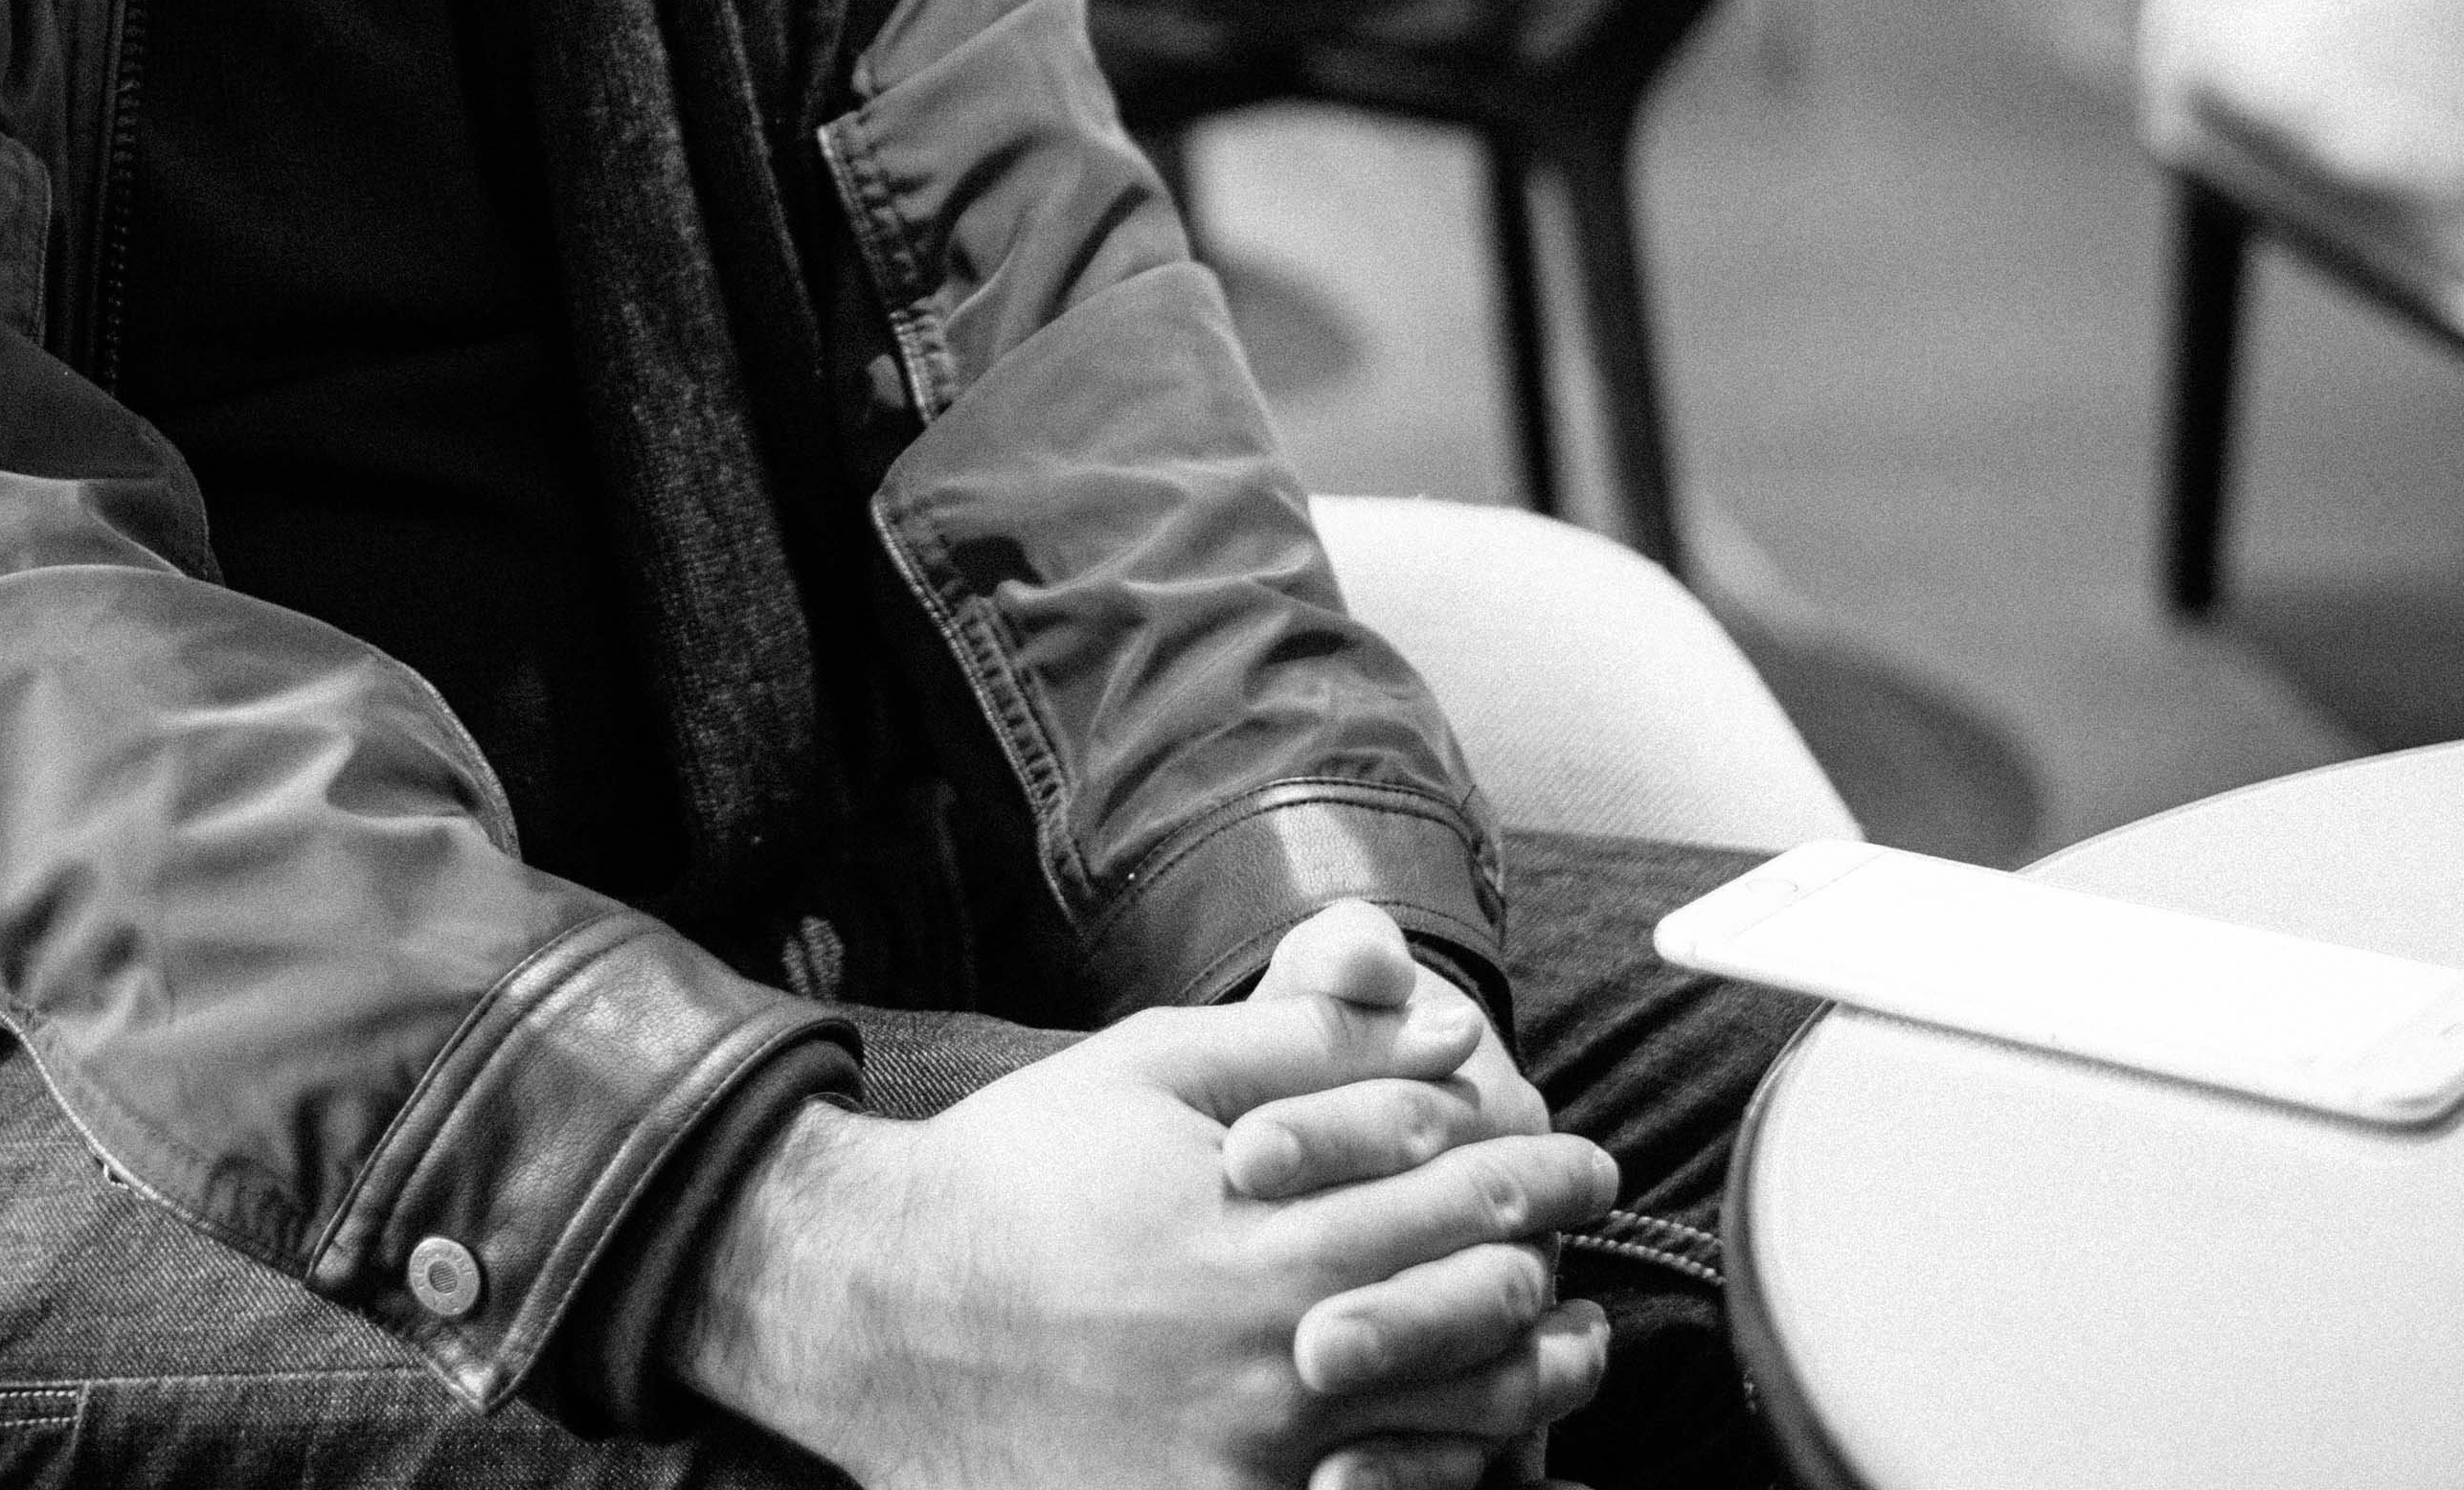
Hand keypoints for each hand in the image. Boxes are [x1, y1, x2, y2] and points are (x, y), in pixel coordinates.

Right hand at [666, 944, 1619, 1489]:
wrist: (876, 1315)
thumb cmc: (1016, 1170)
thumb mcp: (1146, 1067)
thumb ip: (1301, 1038)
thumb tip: (1442, 1019)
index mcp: (1259, 1234)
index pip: (1455, 1193)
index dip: (1539, 1164)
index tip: (1583, 1151)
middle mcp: (1271, 1359)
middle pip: (1476, 1312)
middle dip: (1552, 1261)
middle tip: (1587, 1227)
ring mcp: (1250, 1461)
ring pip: (1452, 1427)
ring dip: (1532, 1377)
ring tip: (1570, 1342)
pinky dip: (1442, 1466)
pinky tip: (1473, 1438)